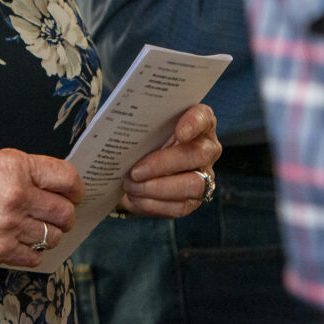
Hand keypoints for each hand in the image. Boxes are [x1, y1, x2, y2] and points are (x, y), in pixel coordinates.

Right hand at [0, 148, 83, 267]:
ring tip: (33, 230)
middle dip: (64, 215)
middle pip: (64, 213)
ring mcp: (8, 226)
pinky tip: (19, 244)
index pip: (66, 179)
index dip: (76, 189)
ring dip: (47, 235)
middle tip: (55, 216)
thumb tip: (52, 185)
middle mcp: (16, 195)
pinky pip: (34, 258)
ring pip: (52, 237)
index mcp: (15, 166)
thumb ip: (23, 170)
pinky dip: (31, 253)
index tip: (74, 195)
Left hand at [118, 103, 219, 217]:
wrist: (142, 162)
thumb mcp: (143, 125)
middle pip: (196, 155)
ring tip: (132, 186)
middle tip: (135, 171)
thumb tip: (116, 128)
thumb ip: (140, 124)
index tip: (179, 132)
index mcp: (199, 122)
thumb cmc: (144, 136)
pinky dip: (155, 204)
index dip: (193, 124)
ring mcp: (205, 174)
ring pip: (193, 184)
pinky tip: (136, 198)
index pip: (203, 118)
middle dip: (164, 164)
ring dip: (159, 188)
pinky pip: (181, 206)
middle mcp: (207, 147)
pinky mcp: (194, 199)